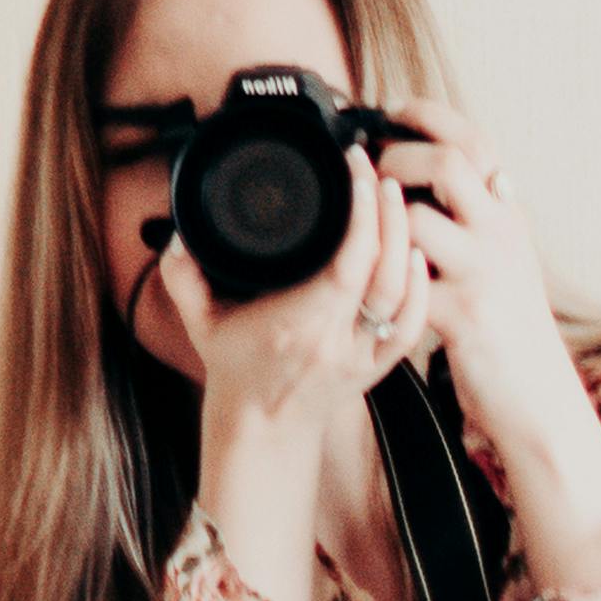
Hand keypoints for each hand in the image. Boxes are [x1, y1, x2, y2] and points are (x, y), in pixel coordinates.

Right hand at [151, 156, 429, 600]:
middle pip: (384, 272)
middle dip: (389, 214)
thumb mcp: (200, 321)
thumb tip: (180, 234)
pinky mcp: (380, 366)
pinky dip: (420, 287)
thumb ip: (184, 275)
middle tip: (380, 172)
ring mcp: (363, 355)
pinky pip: (413, 324)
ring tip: (397, 199)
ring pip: (404, 295)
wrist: (262, 431)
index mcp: (298, 324)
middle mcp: (336, 340)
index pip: (347, 261)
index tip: (355, 170)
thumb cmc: (236, 371)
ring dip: (407, 242)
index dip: (361, 212)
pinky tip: (416, 254)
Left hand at [364, 101, 600, 580]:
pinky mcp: (462, 314)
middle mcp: (502, 233)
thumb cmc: (509, 329)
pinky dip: (379, 273)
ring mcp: (484, 272)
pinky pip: (406, 280)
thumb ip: (478, 220)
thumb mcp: (504, 260)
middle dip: (396, 155)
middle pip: (448, 162)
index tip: (390, 108)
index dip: (428, 115)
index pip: (475, 139)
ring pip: (418, 216)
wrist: (540, 398)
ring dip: (378, 215)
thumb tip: (444, 174)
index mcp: (508, 214)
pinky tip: (360, 274)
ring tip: (359, 221)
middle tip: (367, 167)